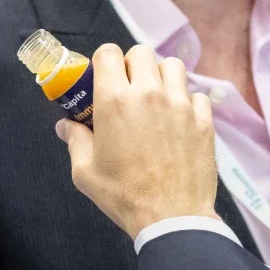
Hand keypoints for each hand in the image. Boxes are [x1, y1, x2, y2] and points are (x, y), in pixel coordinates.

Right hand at [57, 44, 219, 241]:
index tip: (104, 77)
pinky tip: (179, 120)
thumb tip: (66, 126)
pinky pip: (195, 94)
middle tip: (129, 89)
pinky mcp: (203, 119)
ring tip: (157, 98)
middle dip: (132, 65)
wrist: (171, 217)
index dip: (104, 61)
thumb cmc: (123, 195)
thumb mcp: (85, 172)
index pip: (108, 53)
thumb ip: (75, 141)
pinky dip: (187, 101)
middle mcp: (149, 93)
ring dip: (161, 75)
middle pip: (141, 52)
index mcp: (115, 101)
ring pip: (172, 65)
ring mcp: (180, 104)